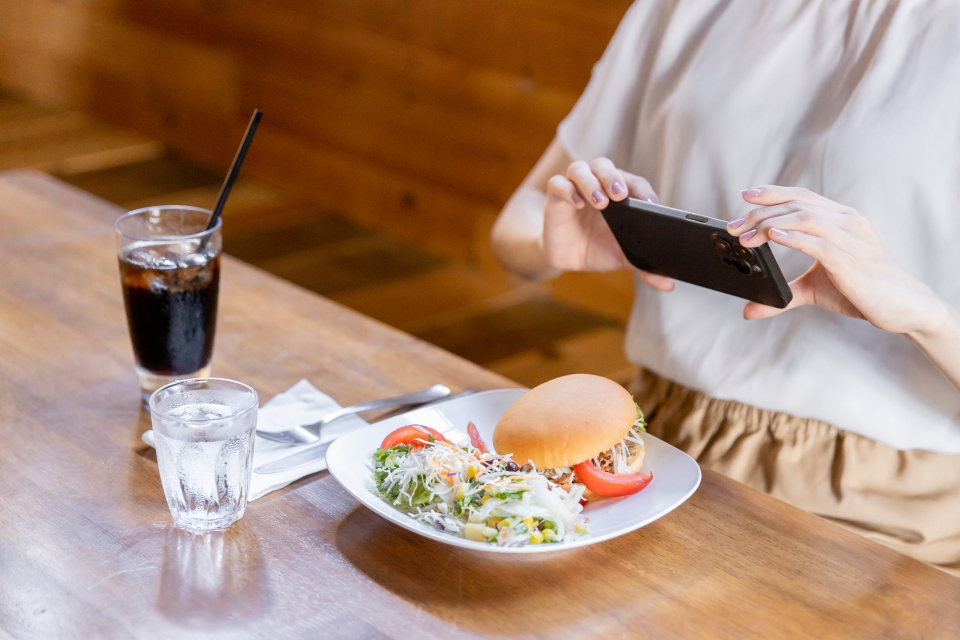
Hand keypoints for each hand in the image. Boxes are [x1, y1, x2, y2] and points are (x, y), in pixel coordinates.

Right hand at [543, 158, 673, 290]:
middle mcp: (597, 184)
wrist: (569, 258)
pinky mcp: (556, 197)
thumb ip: (645, 267)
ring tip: (600, 202)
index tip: (650, 204)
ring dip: (591, 183)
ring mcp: (575, 188)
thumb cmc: (599, 248)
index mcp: (619, 193)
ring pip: (581, 170)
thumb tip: (667, 284)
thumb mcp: (623, 257)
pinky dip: (567, 190)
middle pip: (605, 167)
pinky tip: (576, 203)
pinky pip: (558, 184)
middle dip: (614, 178)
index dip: (642, 190)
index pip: (634, 183)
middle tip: (621, 195)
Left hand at [728, 185, 946, 333]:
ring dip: (770, 224)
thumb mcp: (815, 290)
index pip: (802, 196)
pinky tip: (773, 235)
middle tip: (733, 227)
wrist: (904, 307)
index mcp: (841, 220)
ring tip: (746, 236)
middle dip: (760, 213)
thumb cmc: (862, 291)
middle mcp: (847, 223)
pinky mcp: (852, 261)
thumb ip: (783, 296)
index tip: (746, 196)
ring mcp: (851, 240)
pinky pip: (819, 242)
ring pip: (805, 218)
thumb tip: (749, 310)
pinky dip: (793, 237)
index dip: (773, 193)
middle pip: (797, 205)